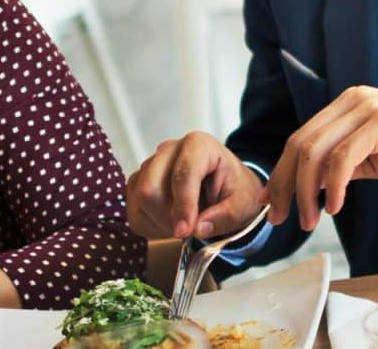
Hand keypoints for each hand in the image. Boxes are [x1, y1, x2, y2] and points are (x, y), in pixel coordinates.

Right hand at [127, 132, 264, 239]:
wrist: (224, 188)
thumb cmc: (234, 191)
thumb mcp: (242, 204)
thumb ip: (224, 217)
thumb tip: (199, 228)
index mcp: (198, 145)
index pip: (182, 174)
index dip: (183, 205)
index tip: (186, 231)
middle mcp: (169, 149)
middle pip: (151, 187)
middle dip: (167, 216)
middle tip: (187, 231)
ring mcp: (150, 164)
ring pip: (140, 199)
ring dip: (161, 221)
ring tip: (184, 223)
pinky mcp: (138, 181)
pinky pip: (134, 210)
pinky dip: (152, 224)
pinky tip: (172, 222)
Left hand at [266, 86, 377, 230]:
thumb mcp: (377, 158)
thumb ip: (344, 166)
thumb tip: (311, 188)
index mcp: (347, 105)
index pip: (301, 139)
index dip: (282, 172)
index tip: (273, 202)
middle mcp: (352, 100)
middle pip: (301, 144)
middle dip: (285, 185)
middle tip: (280, 217)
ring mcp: (367, 108)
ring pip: (316, 151)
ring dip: (306, 192)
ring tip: (308, 220)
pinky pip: (344, 158)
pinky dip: (334, 186)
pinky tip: (335, 208)